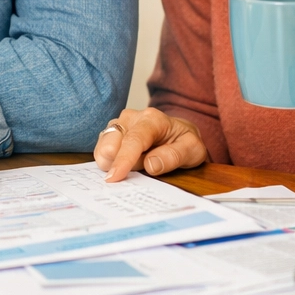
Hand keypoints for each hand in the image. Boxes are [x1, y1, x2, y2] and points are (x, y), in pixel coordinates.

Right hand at [92, 107, 207, 182]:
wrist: (177, 132)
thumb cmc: (184, 141)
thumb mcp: (192, 150)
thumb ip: (174, 156)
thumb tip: (151, 165)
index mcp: (152, 119)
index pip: (134, 139)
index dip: (124, 159)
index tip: (115, 177)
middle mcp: (131, 118)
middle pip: (111, 143)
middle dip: (120, 163)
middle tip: (141, 169)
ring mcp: (118, 124)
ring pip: (102, 149)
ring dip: (114, 164)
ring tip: (136, 165)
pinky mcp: (110, 134)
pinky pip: (101, 153)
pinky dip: (109, 164)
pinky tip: (125, 165)